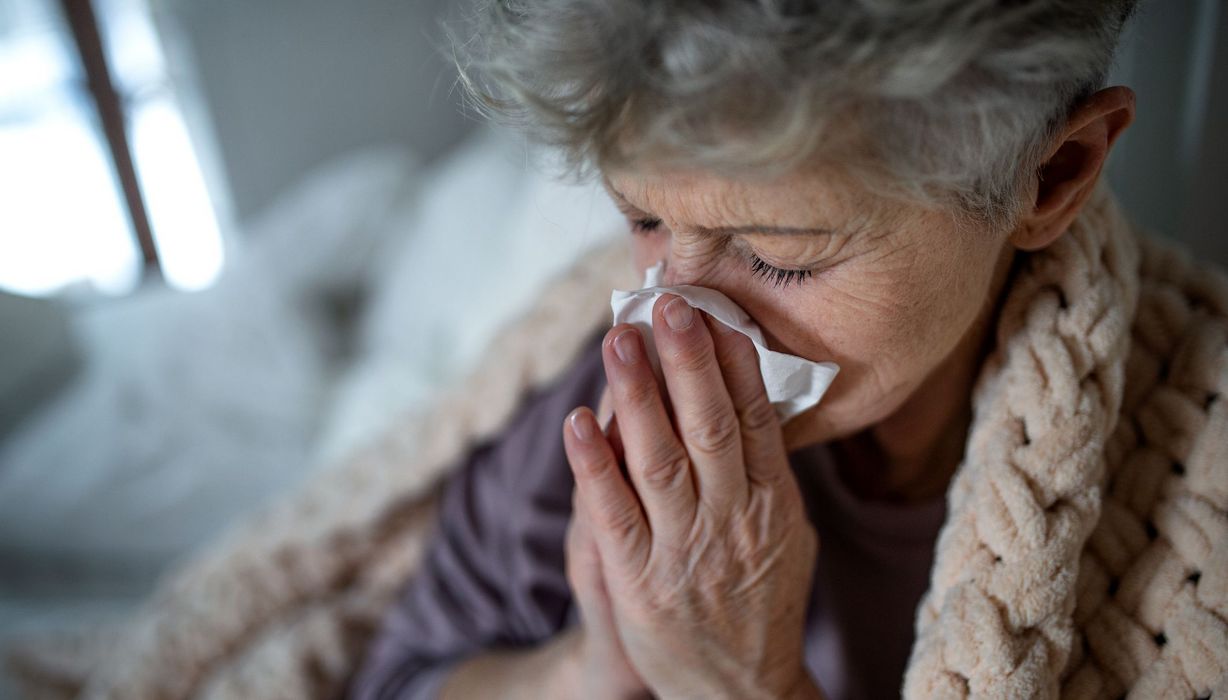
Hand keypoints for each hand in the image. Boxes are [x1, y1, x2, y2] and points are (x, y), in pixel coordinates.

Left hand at [563, 293, 821, 698]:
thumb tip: (749, 394)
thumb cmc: (760, 600)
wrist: (739, 692)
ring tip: (619, 341)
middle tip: (666, 306)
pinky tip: (580, 421)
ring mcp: (686, 552)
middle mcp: (734, 522)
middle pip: (711, 428)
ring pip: (660, 461)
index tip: (714, 311)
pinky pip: (615, 516)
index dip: (735, 362)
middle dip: (688, 362)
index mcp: (775, 505)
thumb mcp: (788, 535)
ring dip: (639, 396)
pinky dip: (595, 467)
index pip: (758, 419)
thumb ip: (767, 471)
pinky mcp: (640, 583)